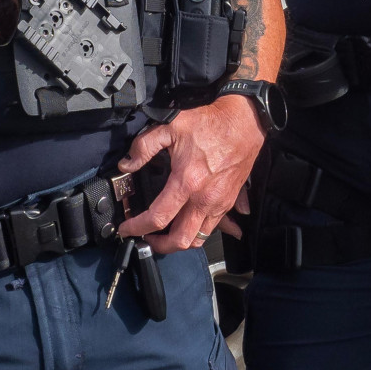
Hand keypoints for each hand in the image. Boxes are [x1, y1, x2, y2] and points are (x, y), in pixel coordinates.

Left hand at [117, 94, 266, 253]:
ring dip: (180, 242)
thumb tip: (127, 164)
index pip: (158, 217)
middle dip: (160, 246)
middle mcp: (204, 199)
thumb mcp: (171, 126)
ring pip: (199, 239)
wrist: (243, 123)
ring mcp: (219, 203)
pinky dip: (199, 232)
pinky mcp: (228, 202)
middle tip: (147, 239)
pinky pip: (213, 227)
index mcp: (186, 182)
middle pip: (181, 240)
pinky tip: (190, 225)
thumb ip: (144, 146)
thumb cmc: (209, 124)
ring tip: (166, 234)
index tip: (127, 229)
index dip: (137, 227)